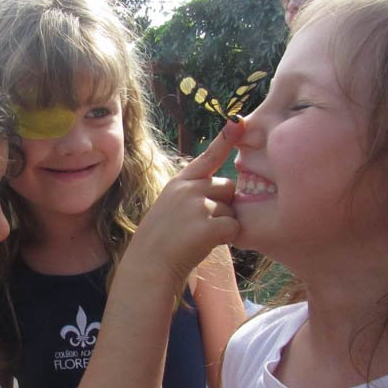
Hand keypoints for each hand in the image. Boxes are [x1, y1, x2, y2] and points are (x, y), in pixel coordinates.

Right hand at [127, 119, 244, 285]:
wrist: (148, 266)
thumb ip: (192, 193)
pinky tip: (205, 245)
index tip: (238, 121)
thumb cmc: (160, 242)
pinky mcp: (208, 226)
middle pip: (227, 187)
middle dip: (223, 204)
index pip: (207, 157)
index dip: (225, 139)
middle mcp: (188, 189)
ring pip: (231, 210)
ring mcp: (197, 207)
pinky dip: (226, 239)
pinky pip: (233, 228)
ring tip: (197, 237)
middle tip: (201, 224)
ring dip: (223, 225)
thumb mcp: (169, 207)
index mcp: (179, 183)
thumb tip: (225, 187)